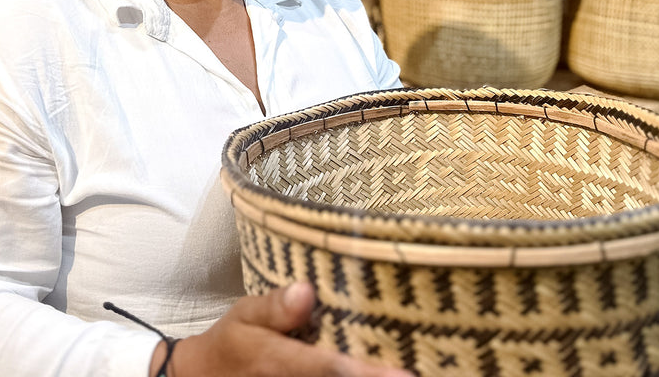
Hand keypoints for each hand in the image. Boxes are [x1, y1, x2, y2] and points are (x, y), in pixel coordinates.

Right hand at [163, 282, 414, 376]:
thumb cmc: (235, 343)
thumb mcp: (245, 315)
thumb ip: (275, 306)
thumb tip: (306, 290)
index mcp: (276, 360)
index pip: (328, 368)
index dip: (368, 374)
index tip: (407, 373)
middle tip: (423, 368)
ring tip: (412, 370)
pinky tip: (384, 372)